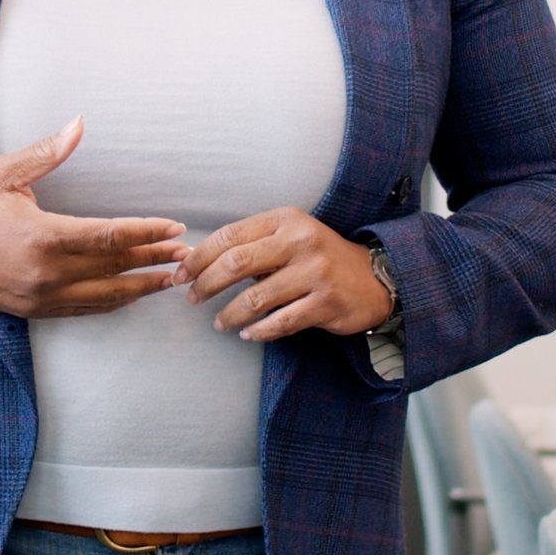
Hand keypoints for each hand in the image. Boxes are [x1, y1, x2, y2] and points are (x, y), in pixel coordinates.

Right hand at [0, 118, 190, 318]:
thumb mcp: (4, 173)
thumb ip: (47, 152)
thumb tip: (79, 124)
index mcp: (43, 235)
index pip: (110, 235)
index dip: (147, 232)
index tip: (173, 228)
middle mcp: (47, 271)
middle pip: (115, 266)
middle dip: (154, 259)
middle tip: (186, 254)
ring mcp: (42, 296)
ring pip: (106, 295)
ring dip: (142, 287)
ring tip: (172, 279)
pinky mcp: (36, 311)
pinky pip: (85, 308)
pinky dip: (114, 302)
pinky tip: (133, 294)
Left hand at [175, 207, 394, 342]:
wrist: (374, 278)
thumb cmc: (319, 257)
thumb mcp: (290, 237)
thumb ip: (254, 245)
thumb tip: (200, 263)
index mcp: (285, 220)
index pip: (230, 235)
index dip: (199, 257)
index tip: (181, 274)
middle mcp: (300, 241)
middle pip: (236, 263)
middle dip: (206, 283)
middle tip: (192, 298)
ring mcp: (315, 273)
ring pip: (256, 298)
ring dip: (230, 314)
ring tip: (220, 323)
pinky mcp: (326, 303)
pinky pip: (281, 322)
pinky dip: (258, 331)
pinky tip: (247, 334)